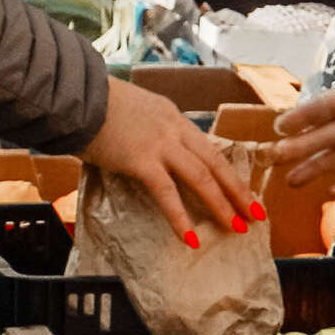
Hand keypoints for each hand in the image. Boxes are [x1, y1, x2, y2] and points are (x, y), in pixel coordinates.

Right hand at [81, 78, 261, 246]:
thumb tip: (153, 155)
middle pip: (216, 163)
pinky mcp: (142, 160)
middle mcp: (175, 130)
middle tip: (256, 213)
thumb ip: (150, 131)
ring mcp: (161, 145)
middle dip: (239, 190)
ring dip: (222, 204)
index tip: (243, 191)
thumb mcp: (136, 113)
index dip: (228, 172)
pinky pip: (167, 193)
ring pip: (201, 177)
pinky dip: (181, 218)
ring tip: (237, 227)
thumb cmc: (97, 105)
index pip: (209, 149)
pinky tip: (191, 238)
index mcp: (174, 118)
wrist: (78, 96)